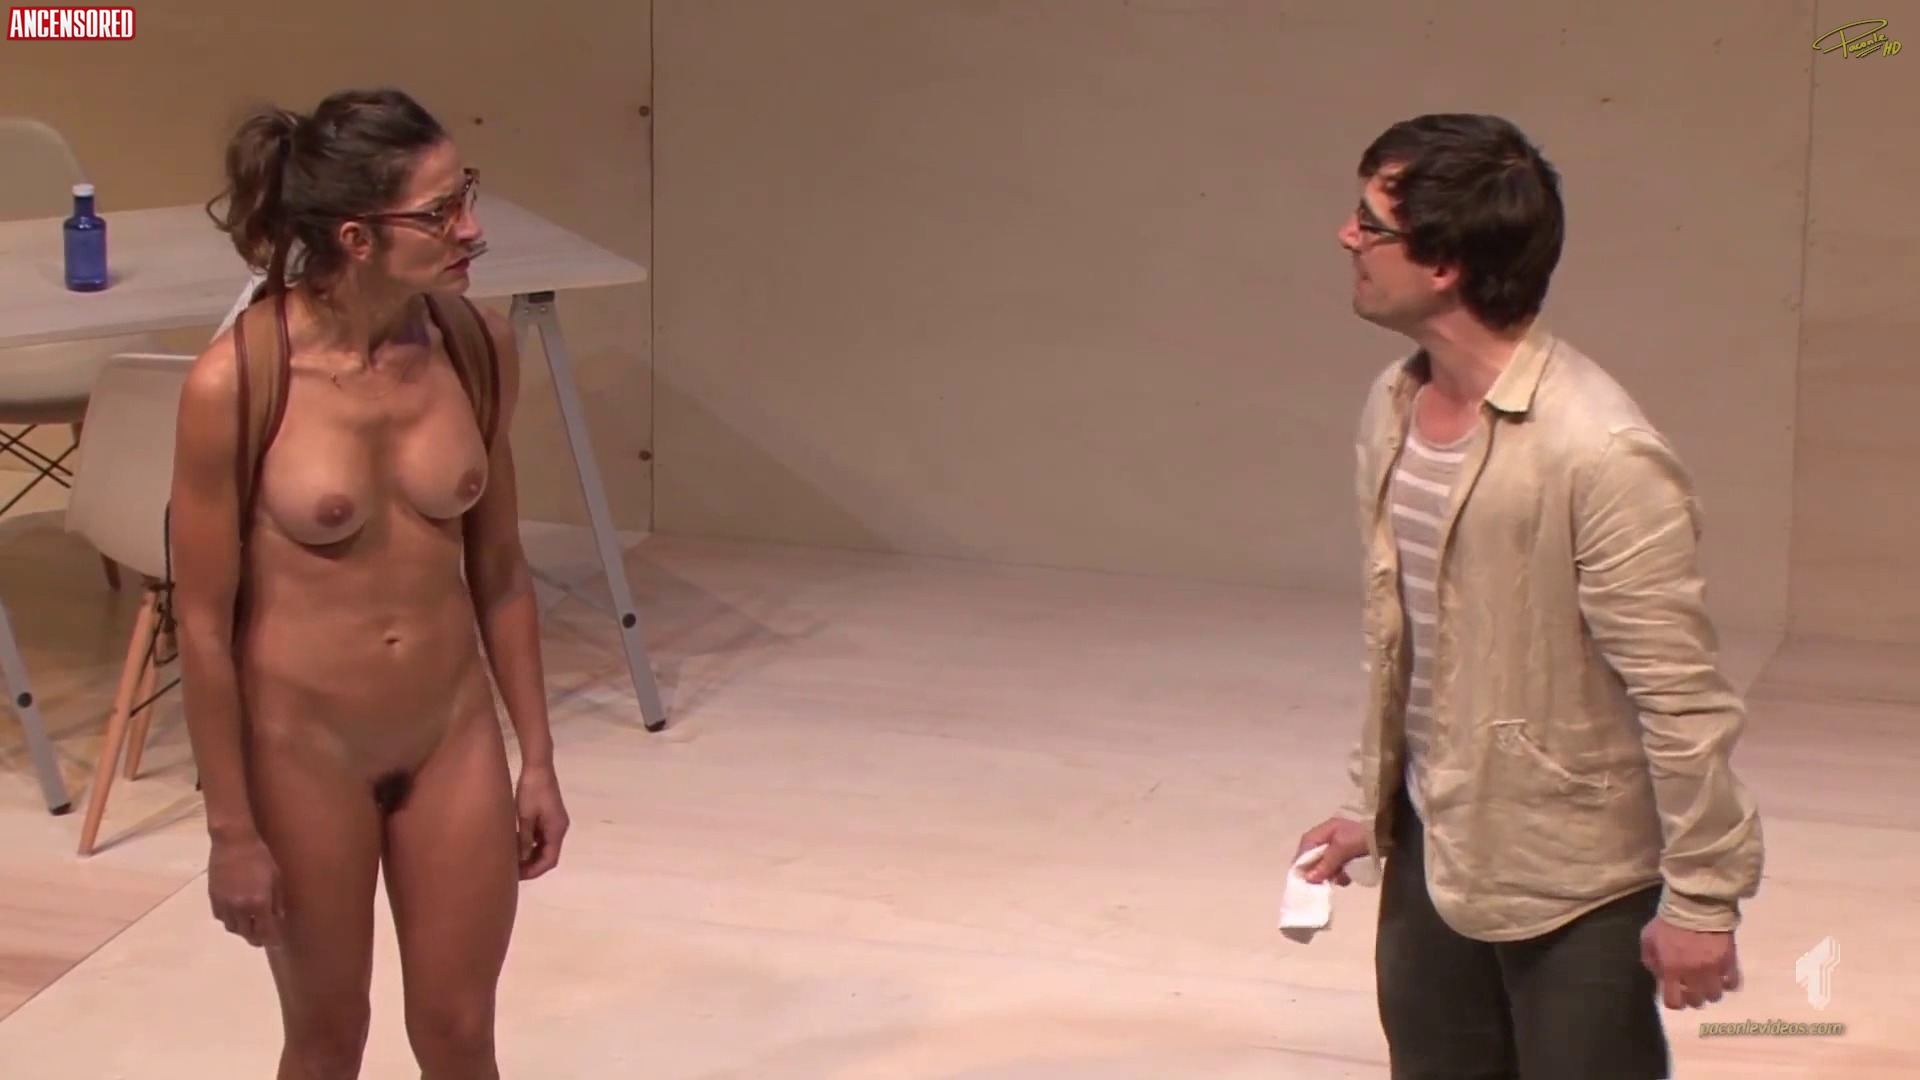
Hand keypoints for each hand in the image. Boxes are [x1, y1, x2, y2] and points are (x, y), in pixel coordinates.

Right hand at [208, 833, 283, 947]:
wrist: (233, 842)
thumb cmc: (260, 856)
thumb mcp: (276, 876)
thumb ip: (277, 900)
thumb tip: (279, 918)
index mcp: (258, 902)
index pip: (265, 932)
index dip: (272, 940)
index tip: (276, 942)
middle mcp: (240, 908)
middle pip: (247, 934)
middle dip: (257, 938)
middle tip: (264, 936)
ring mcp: (224, 904)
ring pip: (232, 928)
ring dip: (242, 929)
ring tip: (251, 924)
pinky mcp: (213, 898)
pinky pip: (221, 917)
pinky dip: (230, 919)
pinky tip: (237, 913)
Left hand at [515, 763, 568, 879]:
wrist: (538, 767)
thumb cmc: (531, 790)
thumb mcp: (525, 816)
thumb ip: (524, 839)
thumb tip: (521, 860)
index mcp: (556, 829)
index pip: (550, 859)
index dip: (535, 871)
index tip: (517, 877)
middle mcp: (559, 828)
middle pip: (549, 855)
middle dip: (532, 865)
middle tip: (512, 871)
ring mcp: (555, 821)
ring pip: (545, 846)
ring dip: (531, 855)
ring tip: (512, 861)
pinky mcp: (549, 816)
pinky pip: (542, 837)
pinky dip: (531, 845)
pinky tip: (517, 845)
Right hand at [1294, 816, 1370, 884]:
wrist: (1389, 834)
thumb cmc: (1362, 836)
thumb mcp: (1342, 847)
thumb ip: (1326, 862)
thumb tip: (1308, 878)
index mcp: (1321, 832)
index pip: (1304, 850)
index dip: (1303, 865)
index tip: (1306, 881)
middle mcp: (1326, 840)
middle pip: (1314, 861)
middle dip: (1321, 872)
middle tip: (1328, 881)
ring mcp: (1337, 849)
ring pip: (1327, 868)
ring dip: (1334, 875)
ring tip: (1344, 877)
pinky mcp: (1347, 857)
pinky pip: (1338, 870)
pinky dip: (1343, 875)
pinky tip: (1350, 876)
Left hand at [1641, 916, 1739, 1008]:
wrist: (1695, 905)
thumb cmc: (1668, 922)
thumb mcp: (1648, 938)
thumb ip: (1650, 959)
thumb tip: (1659, 976)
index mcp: (1671, 969)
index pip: (1674, 1002)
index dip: (1675, 1002)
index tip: (1676, 994)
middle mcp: (1693, 974)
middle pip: (1697, 1001)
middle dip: (1693, 997)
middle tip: (1692, 987)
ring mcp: (1714, 969)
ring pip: (1716, 995)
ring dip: (1711, 990)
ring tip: (1708, 981)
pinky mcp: (1730, 961)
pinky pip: (1733, 983)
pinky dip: (1728, 983)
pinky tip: (1723, 976)